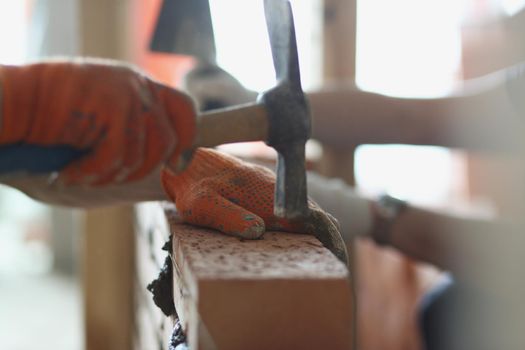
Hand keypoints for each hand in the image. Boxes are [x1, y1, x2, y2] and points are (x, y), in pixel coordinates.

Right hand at [0, 59, 195, 184]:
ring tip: (86, 175)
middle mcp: (139, 86)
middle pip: (169, 139)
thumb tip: (165, 168)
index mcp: (140, 86)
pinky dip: (93, 173)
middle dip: (145, 168)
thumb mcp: (101, 118)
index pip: (184, 107)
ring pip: (144, 153)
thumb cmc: (53, 118)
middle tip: (115, 176)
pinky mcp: (113, 106)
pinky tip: (70, 173)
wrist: (15, 102)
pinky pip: (118, 156)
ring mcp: (128, 93)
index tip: (177, 163)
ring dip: (113, 175)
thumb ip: (133, 132)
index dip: (188, 138)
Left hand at [161, 148, 348, 263]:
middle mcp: (275, 190)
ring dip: (318, 230)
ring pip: (305, 210)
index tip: (337, 256)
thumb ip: (229, 218)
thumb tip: (259, 231)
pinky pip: (293, 206)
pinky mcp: (266, 189)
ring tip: (327, 253)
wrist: (187, 161)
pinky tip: (305, 235)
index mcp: (265, 196)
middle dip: (328, 237)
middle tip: (336, 262)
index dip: (327, 236)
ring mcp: (273, 188)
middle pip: (314, 214)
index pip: (308, 216)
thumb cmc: (191, 187)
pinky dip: (305, 223)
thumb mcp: (201, 205)